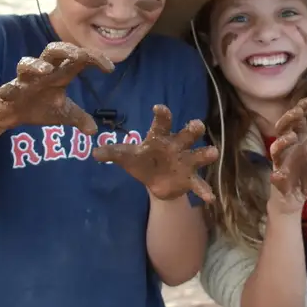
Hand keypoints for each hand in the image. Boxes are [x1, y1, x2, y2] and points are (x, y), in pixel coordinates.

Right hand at [0, 42, 113, 133]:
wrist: (11, 113)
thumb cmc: (39, 106)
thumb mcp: (63, 114)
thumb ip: (79, 118)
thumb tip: (95, 131)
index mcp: (59, 73)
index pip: (78, 59)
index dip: (94, 59)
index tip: (110, 69)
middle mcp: (43, 72)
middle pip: (53, 51)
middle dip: (66, 50)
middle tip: (80, 55)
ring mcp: (25, 80)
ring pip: (27, 64)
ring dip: (36, 65)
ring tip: (46, 70)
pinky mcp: (8, 91)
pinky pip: (7, 88)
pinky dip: (8, 89)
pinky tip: (9, 92)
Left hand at [93, 105, 219, 203]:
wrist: (155, 181)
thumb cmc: (142, 162)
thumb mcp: (127, 157)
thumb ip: (113, 153)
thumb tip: (94, 153)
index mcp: (160, 138)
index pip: (162, 123)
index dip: (161, 115)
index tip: (158, 108)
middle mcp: (177, 146)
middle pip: (187, 134)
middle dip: (193, 129)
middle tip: (197, 125)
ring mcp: (186, 162)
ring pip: (199, 155)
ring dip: (206, 154)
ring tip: (213, 153)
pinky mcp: (190, 179)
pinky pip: (199, 184)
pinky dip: (204, 190)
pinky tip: (210, 198)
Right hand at [268, 97, 306, 210]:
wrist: (294, 198)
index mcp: (299, 142)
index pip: (297, 121)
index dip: (301, 109)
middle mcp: (288, 149)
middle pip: (283, 128)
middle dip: (288, 118)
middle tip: (298, 112)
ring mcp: (281, 163)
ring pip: (276, 149)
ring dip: (282, 142)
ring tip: (292, 136)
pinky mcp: (278, 179)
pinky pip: (275, 175)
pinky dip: (277, 175)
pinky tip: (278, 175)